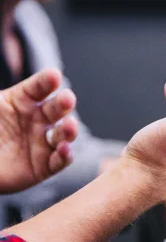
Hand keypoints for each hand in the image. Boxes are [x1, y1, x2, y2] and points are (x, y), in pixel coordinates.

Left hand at [0, 69, 77, 192]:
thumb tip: (40, 74)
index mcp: (20, 101)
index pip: (38, 87)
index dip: (47, 81)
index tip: (54, 76)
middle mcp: (36, 120)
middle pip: (56, 109)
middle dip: (64, 103)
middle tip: (67, 99)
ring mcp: (42, 143)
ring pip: (63, 134)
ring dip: (69, 129)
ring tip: (69, 126)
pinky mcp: (44, 166)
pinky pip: (59, 160)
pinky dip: (65, 155)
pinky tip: (64, 149)